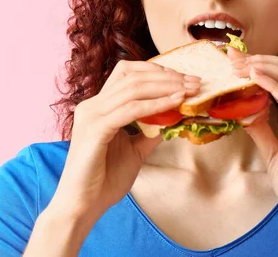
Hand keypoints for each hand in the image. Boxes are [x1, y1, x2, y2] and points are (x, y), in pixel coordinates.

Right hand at [49, 60, 200, 223]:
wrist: (83, 205)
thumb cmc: (105, 179)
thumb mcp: (136, 149)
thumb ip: (152, 130)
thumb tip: (176, 116)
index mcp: (99, 106)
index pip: (128, 73)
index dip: (158, 71)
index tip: (184, 78)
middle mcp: (92, 105)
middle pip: (133, 75)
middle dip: (167, 75)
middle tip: (194, 82)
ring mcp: (92, 115)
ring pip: (134, 88)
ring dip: (166, 86)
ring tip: (188, 90)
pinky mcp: (96, 129)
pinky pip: (131, 109)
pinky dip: (156, 104)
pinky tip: (175, 103)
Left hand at [228, 47, 277, 227]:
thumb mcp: (272, 151)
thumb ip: (260, 129)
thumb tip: (240, 111)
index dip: (258, 63)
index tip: (233, 57)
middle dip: (260, 59)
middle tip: (232, 58)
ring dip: (264, 66)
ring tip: (240, 65)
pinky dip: (273, 84)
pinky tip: (255, 77)